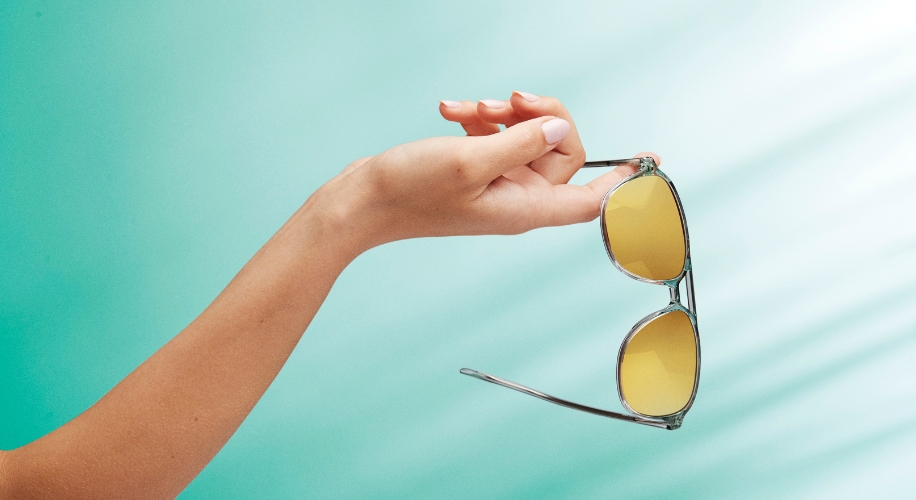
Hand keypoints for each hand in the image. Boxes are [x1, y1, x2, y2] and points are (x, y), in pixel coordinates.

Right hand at [311, 91, 659, 256]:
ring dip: (500, 113)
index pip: (590, 200)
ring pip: (524, 136)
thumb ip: (520, 144)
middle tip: (507, 100)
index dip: (621, 180)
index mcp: (525, 207)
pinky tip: (451, 111)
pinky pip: (495, 136)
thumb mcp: (471, 162)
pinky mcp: (476, 170)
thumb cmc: (411, 192)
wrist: (363, 201)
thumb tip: (555, 129)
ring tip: (466, 109)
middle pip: (559, 150)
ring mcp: (496, 183)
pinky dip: (478, 118)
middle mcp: (517, 197)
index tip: (648, 158)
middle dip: (537, 115)